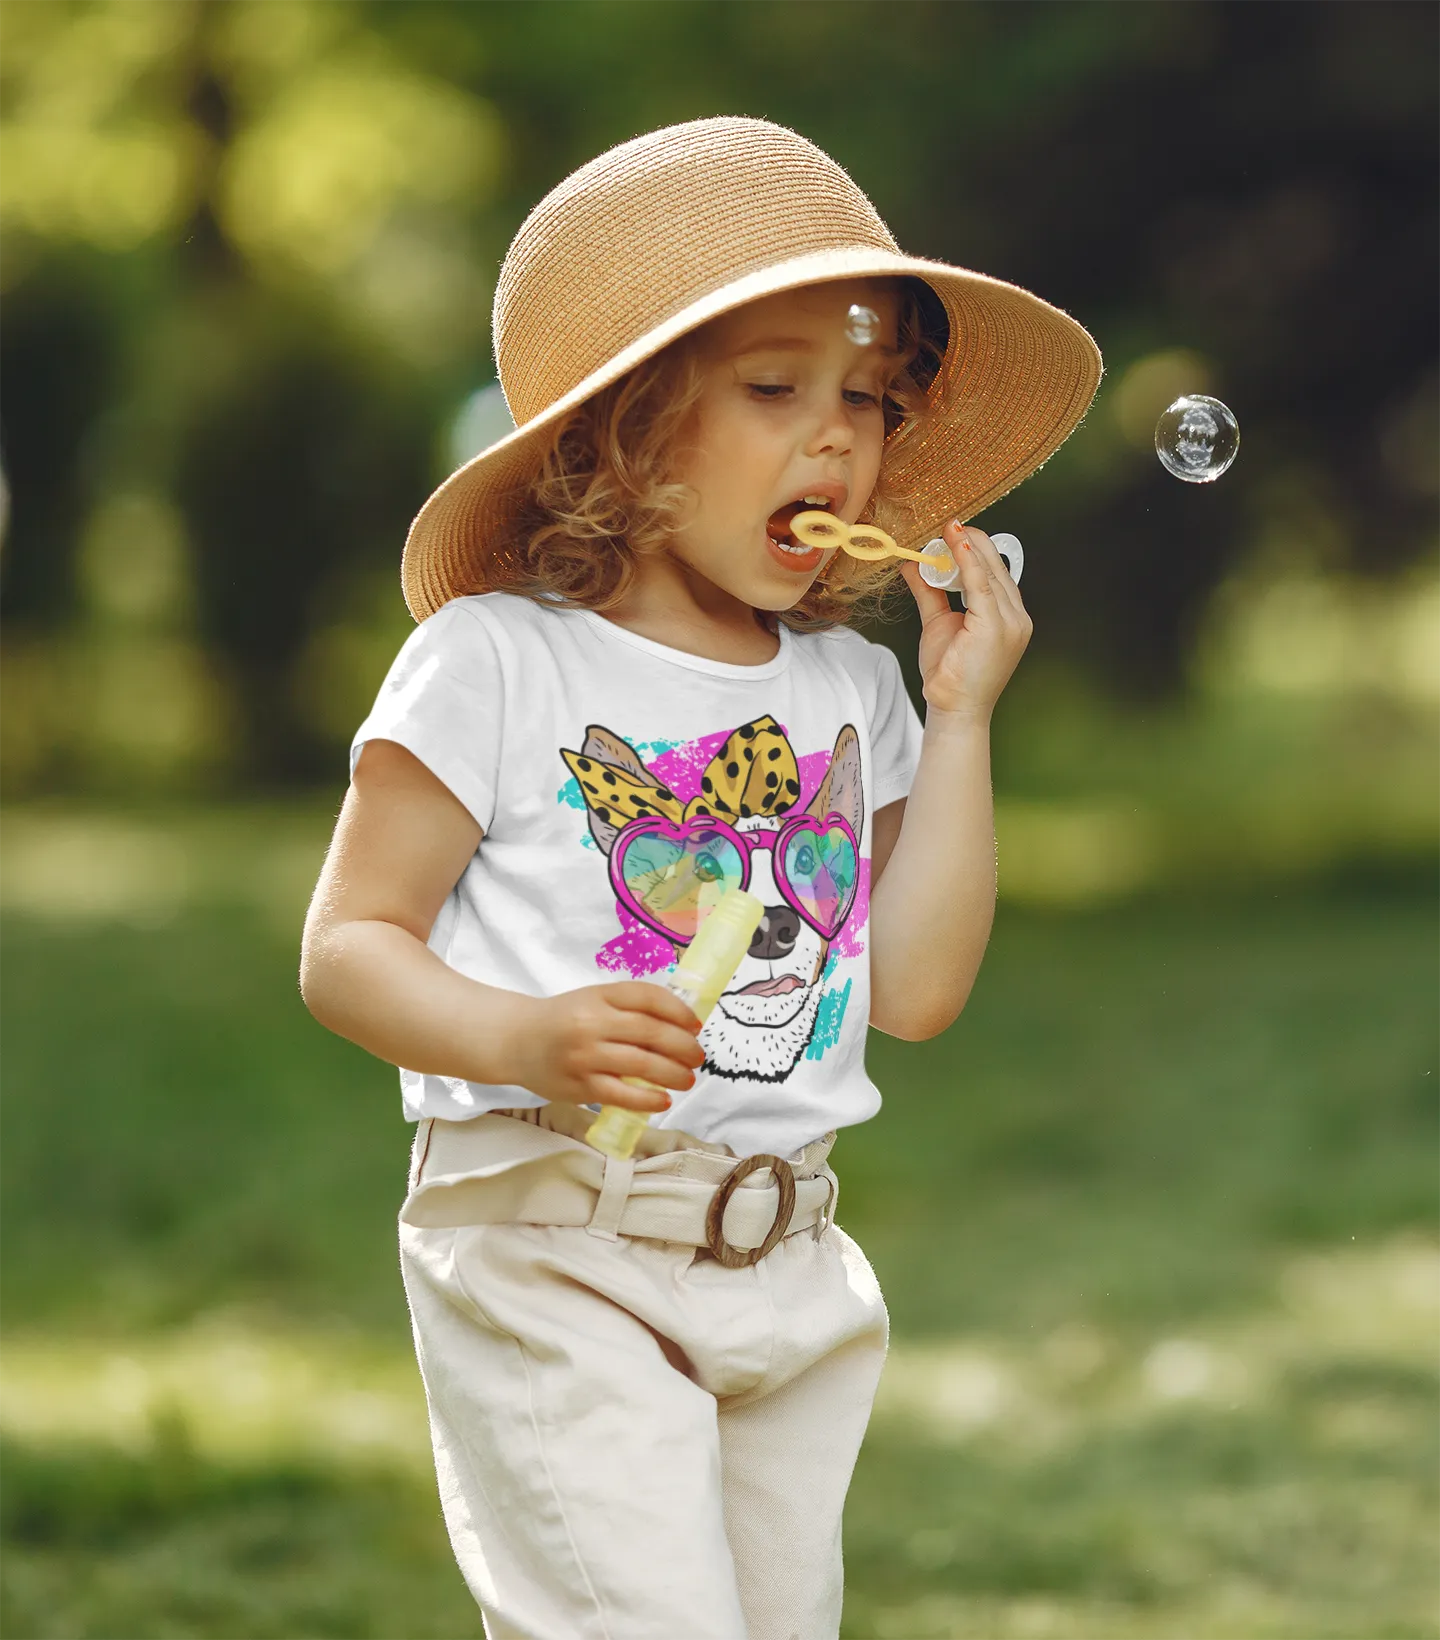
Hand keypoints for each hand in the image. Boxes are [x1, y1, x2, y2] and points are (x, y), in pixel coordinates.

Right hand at [508, 982, 706, 1111]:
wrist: (515, 1040)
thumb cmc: (563, 1020)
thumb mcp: (593, 1000)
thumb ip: (628, 1009)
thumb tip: (680, 1027)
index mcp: (600, 995)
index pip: (648, 997)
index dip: (678, 1011)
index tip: (695, 1025)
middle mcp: (592, 1022)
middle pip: (651, 1032)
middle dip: (683, 1046)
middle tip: (697, 1057)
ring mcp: (585, 1055)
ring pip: (641, 1064)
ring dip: (673, 1073)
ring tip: (687, 1079)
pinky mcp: (579, 1085)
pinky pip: (622, 1093)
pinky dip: (647, 1099)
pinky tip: (663, 1100)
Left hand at [897, 520, 1032, 722]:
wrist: (953, 709)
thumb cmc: (950, 675)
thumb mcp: (938, 623)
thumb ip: (929, 592)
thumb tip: (914, 565)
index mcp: (1009, 617)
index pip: (996, 573)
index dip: (976, 550)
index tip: (954, 531)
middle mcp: (1017, 618)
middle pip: (996, 568)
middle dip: (971, 543)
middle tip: (948, 525)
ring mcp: (1011, 622)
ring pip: (990, 572)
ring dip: (967, 548)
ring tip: (947, 531)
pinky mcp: (997, 625)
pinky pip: (981, 584)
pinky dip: (967, 560)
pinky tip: (955, 543)